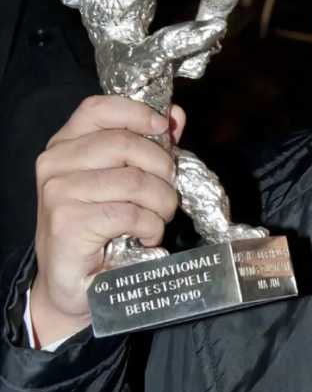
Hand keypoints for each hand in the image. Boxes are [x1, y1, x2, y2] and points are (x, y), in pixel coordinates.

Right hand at [30, 96, 185, 346]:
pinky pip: (130, 213)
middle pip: (126, 144)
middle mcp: (55, 163)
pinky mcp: (68, 223)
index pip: (99, 108)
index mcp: (66, 144)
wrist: (73, 284)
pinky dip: (151, 226)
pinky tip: (147, 236)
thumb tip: (175, 115)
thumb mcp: (125, 180)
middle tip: (169, 192)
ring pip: (134, 181)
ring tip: (160, 217)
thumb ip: (149, 145)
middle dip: (162, 168)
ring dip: (162, 202)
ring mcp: (58, 192)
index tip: (164, 128)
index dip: (138, 112)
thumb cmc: (101, 227)